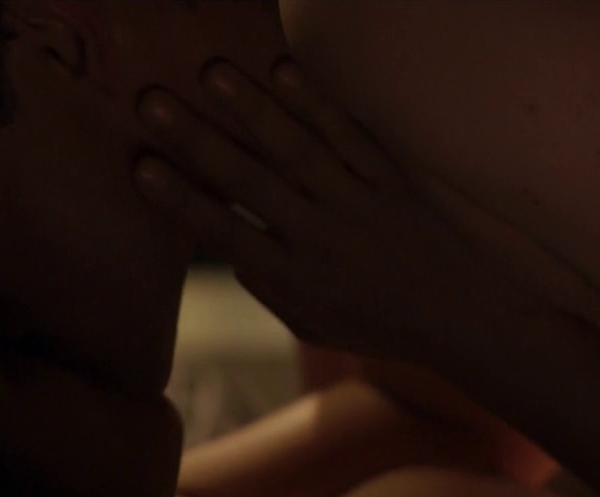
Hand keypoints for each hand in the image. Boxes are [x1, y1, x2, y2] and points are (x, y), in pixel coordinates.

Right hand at [132, 60, 528, 364]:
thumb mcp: (307, 322)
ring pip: (297, 148)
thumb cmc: (371, 324)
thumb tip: (228, 245)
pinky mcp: (387, 179)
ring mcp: (355, 202)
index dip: (181, 199)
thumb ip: (265, 285)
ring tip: (213, 72)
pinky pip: (348, 135)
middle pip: (249, 180)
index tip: (141, 169)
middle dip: (197, 140)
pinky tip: (284, 70)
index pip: (224, 232)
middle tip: (154, 103)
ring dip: (251, 108)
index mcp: (290, 276)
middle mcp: (318, 235)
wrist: (459, 316)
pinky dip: (316, 101)